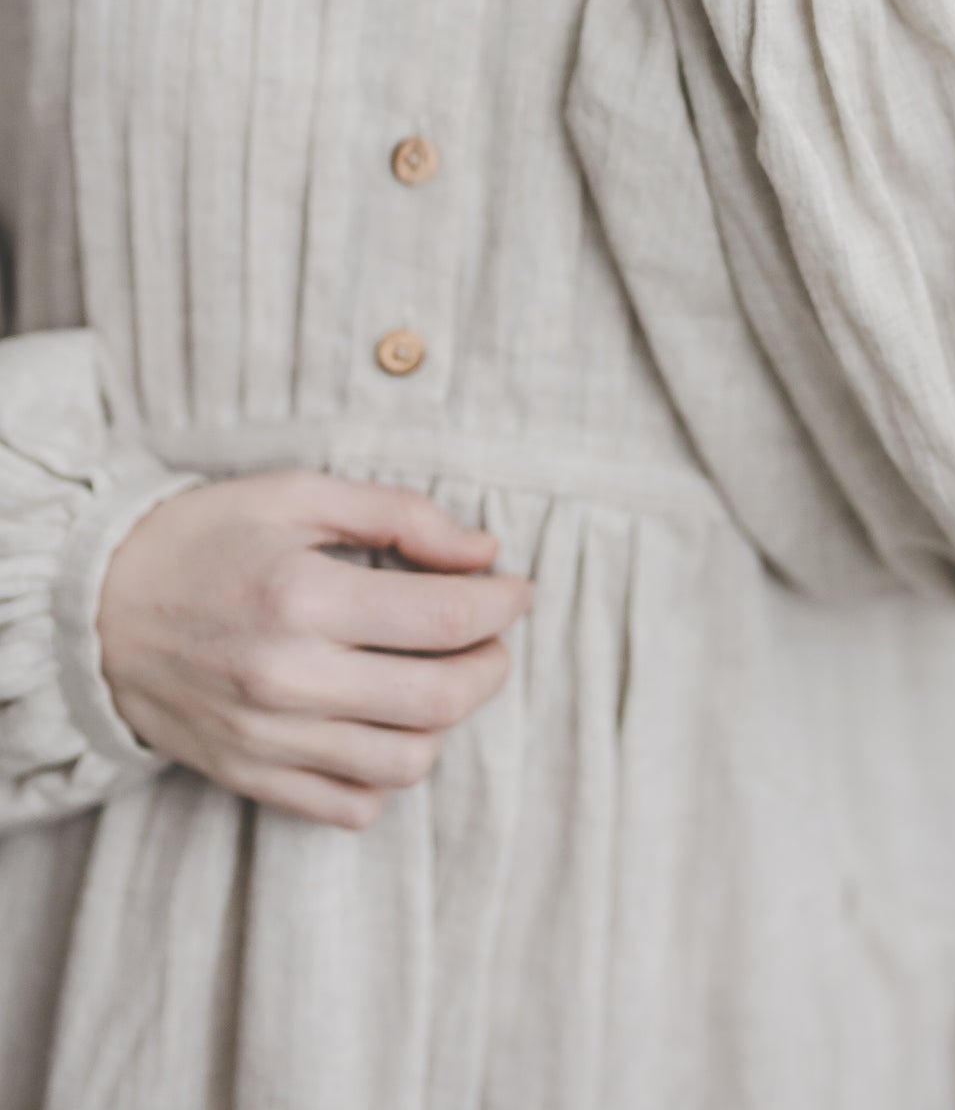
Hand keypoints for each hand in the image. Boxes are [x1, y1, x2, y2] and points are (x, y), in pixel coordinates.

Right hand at [96, 469, 534, 829]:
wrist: (92, 608)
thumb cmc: (204, 537)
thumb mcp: (299, 493)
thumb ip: (400, 515)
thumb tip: (484, 552)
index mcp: (304, 597)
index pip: (446, 620)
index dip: (503, 604)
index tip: (517, 588)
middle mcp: (289, 679)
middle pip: (440, 700)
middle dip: (492, 665)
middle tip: (492, 635)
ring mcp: (268, 739)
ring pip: (406, 763)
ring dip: (446, 722)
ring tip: (440, 676)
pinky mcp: (250, 777)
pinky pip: (352, 807)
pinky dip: (388, 774)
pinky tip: (386, 722)